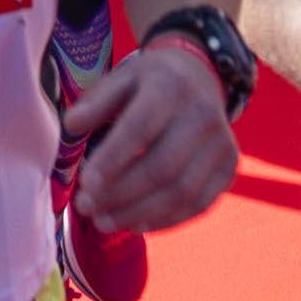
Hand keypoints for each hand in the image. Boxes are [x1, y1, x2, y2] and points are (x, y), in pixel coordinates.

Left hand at [58, 37, 235, 233]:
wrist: (201, 77)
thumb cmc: (150, 83)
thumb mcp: (121, 79)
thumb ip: (96, 102)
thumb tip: (70, 126)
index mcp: (171, 86)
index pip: (140, 128)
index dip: (112, 160)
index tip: (85, 184)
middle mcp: (203, 115)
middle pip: (162, 168)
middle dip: (120, 195)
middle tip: (86, 208)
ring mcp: (222, 144)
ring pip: (181, 193)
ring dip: (138, 213)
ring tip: (103, 221)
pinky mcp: (229, 168)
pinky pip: (197, 205)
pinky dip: (164, 220)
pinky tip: (134, 223)